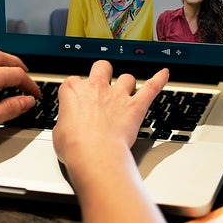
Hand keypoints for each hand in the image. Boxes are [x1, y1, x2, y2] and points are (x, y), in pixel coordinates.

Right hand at [52, 60, 168, 167]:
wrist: (94, 155)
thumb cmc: (75, 147)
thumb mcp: (58, 132)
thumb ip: (66, 122)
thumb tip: (68, 126)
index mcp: (73, 90)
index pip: (74, 81)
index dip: (78, 91)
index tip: (78, 101)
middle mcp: (96, 87)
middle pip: (102, 67)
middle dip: (103, 72)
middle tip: (103, 82)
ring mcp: (118, 95)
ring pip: (127, 77)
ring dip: (127, 84)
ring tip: (127, 92)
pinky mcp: (135, 106)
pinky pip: (152, 87)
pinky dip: (159, 79)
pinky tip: (164, 73)